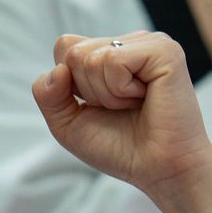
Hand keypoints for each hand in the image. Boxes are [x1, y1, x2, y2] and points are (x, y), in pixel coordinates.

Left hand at [34, 31, 211, 212]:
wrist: (158, 169)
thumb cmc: (119, 148)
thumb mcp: (67, 124)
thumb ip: (47, 94)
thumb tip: (58, 68)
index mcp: (109, 53)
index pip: (65, 47)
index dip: (70, 85)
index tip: (99, 106)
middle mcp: (129, 43)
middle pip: (73, 52)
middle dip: (88, 91)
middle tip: (121, 108)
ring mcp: (148, 43)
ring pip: (91, 57)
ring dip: (106, 94)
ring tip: (134, 105)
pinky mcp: (164, 51)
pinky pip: (114, 61)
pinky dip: (120, 90)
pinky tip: (145, 98)